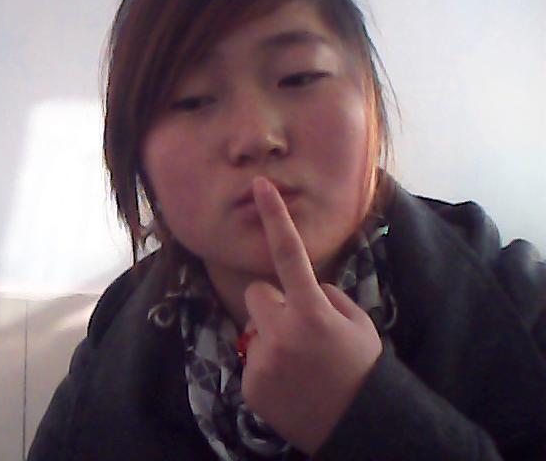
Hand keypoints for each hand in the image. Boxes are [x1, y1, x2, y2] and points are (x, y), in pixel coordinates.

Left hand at [241, 176, 381, 454]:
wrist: (359, 426)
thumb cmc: (363, 368)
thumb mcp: (358, 323)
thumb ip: (328, 298)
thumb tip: (305, 288)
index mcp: (313, 311)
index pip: (289, 253)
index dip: (275, 217)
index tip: (259, 185)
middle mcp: (282, 332)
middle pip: (257, 293)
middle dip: (274, 304)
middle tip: (299, 329)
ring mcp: (262, 361)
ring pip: (254, 327)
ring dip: (270, 336)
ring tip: (297, 362)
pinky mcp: (250, 386)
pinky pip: (251, 360)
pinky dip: (266, 367)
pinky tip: (289, 384)